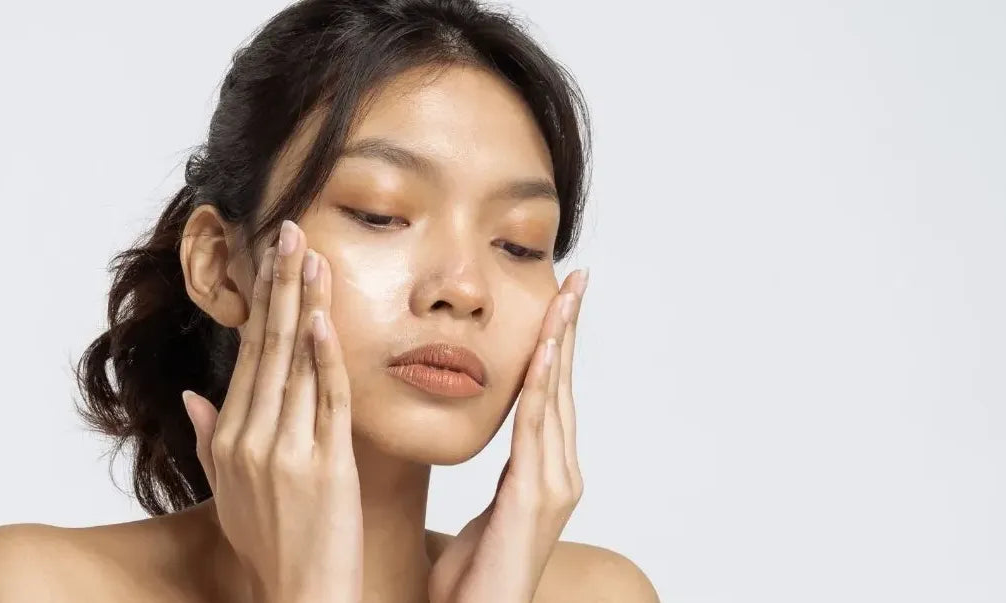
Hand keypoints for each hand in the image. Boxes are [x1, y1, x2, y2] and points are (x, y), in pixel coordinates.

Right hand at [181, 220, 362, 602]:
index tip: (270, 260)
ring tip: (311, 254)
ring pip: (294, 362)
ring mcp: (284, 450)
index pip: (247, 356)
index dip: (260, 304)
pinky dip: (324, 357)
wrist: (299, 595)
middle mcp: (250, 438)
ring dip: (303, 303)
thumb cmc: (269, 547)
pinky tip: (323, 318)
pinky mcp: (323, 465)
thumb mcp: (228, 493)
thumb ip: (210, 441)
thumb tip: (193, 396)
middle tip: (289, 230)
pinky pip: (325, 400)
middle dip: (278, 284)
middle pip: (266, 346)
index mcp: (230, 439)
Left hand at [427, 269, 589, 602]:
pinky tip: (542, 354)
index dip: (555, 344)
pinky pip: (536, 430)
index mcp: (542, 473)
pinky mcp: (536, 498)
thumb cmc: (472, 579)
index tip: (558, 299)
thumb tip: (476, 445)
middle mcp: (557, 473)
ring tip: (566, 297)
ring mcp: (553, 485)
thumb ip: (492, 477)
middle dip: (569, 329)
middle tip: (577, 277)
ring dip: (560, 344)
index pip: (549, 394)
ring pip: (556, 398)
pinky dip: (541, 388)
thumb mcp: (482, 515)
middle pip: (563, 385)